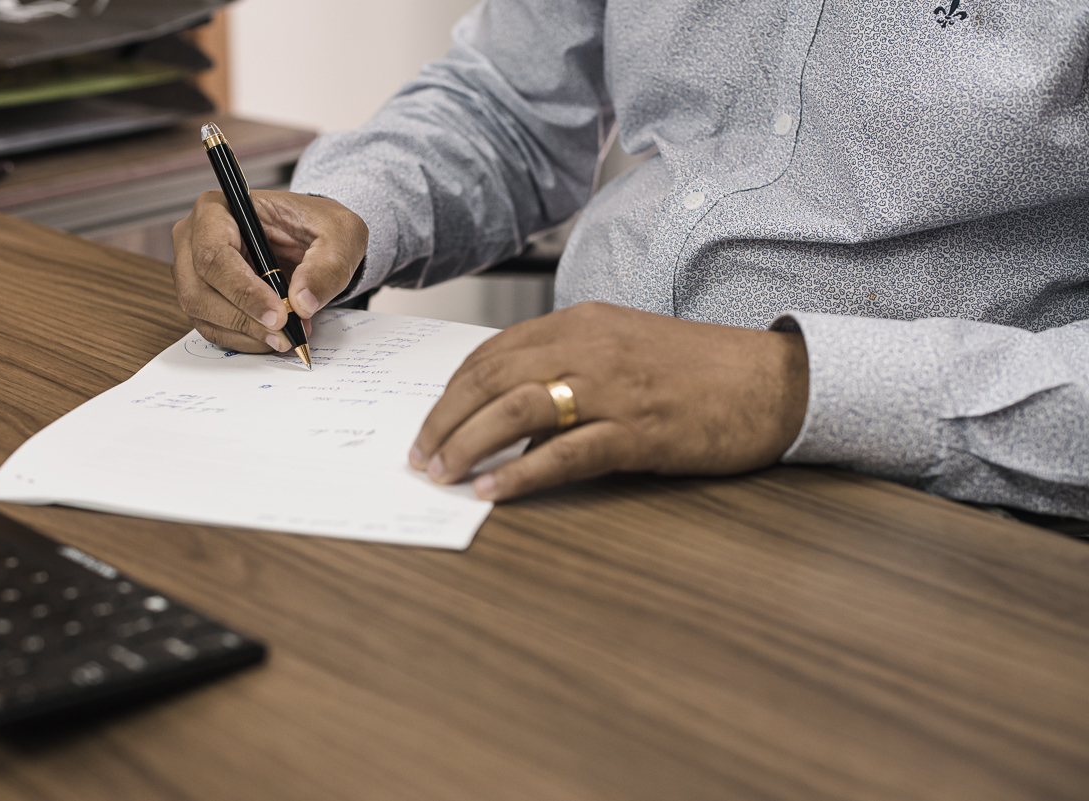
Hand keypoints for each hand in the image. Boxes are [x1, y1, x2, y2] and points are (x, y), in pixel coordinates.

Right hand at [171, 191, 367, 351]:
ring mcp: (192, 270)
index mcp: (218, 209)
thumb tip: (302, 302)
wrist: (316, 240)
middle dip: (245, 318)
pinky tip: (272, 336)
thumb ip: (326, 265)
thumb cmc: (319, 227)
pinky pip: (212, 328)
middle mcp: (195, 238)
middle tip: (285, 332)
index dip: (243, 290)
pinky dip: (244, 339)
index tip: (278, 314)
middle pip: (199, 290)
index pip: (214, 254)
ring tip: (286, 335)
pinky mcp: (203, 297)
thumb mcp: (341, 235)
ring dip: (246, 332)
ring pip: (202, 313)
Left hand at [409, 302, 809, 500]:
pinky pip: (566, 453)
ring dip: (467, 445)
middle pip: (492, 379)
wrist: (773, 381)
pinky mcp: (639, 431)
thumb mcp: (624, 346)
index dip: (451, 391)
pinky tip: (493, 493)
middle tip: (419, 456)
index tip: (428, 422)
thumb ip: (569, 364)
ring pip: (517, 410)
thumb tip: (512, 407)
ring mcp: (613, 388)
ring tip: (441, 475)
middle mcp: (589, 347)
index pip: (492, 353)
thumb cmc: (699, 369)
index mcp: (581, 323)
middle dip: (444, 420)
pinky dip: (521, 475)